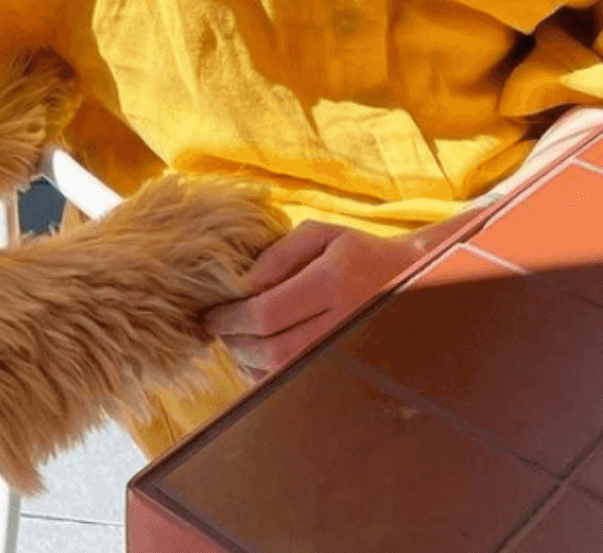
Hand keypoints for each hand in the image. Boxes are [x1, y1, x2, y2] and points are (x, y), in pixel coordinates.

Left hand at [203, 213, 473, 375]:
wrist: (412, 282)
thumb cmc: (358, 253)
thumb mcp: (322, 235)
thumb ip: (279, 254)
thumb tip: (242, 284)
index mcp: (334, 282)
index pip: (267, 313)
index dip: (231, 318)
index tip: (209, 313)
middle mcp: (343, 324)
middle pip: (271, 350)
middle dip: (234, 340)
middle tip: (216, 326)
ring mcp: (348, 355)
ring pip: (282, 375)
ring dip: (247, 361)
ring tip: (236, 339)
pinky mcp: (349, 375)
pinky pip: (298, 387)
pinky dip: (268, 376)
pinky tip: (260, 355)